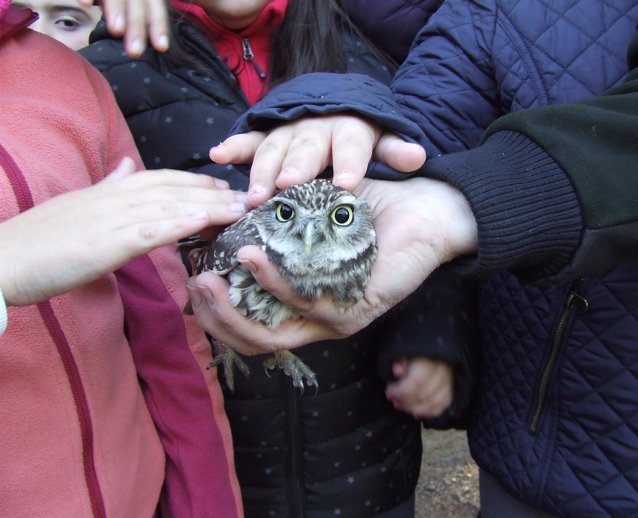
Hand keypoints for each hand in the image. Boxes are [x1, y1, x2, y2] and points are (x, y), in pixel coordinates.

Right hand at [0, 158, 246, 305]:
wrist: (4, 258)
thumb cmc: (40, 238)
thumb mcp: (79, 204)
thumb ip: (107, 186)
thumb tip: (124, 166)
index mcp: (110, 190)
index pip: (162, 179)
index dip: (197, 181)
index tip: (224, 187)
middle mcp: (115, 198)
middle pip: (174, 190)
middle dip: (213, 193)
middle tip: (246, 199)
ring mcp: (111, 219)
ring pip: (169, 207)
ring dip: (208, 207)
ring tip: (239, 209)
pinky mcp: (106, 244)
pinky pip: (149, 231)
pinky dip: (178, 224)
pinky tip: (204, 222)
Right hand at [79, 0, 168, 56]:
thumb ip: (137, 10)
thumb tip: (143, 42)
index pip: (155, 5)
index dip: (159, 25)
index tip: (161, 47)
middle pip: (137, 1)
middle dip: (137, 25)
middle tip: (135, 52)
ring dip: (117, 10)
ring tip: (117, 31)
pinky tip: (84, 4)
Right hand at [187, 176, 476, 352]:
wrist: (422, 208)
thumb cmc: (365, 210)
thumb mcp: (304, 213)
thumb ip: (265, 222)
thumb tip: (215, 218)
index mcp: (300, 302)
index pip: (247, 324)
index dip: (213, 308)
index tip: (191, 273)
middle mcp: (314, 317)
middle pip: (252, 340)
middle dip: (214, 317)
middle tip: (195, 281)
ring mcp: (334, 319)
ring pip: (272, 337)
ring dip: (233, 311)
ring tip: (210, 277)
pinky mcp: (354, 311)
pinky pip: (304, 305)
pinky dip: (272, 282)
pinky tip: (252, 256)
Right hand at [209, 115, 425, 206]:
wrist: (331, 106)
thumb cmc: (357, 135)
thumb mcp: (379, 140)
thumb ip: (394, 150)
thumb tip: (418, 156)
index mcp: (347, 130)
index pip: (351, 146)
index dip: (348, 162)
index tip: (345, 184)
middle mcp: (315, 129)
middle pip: (306, 148)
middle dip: (297, 165)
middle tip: (289, 186)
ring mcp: (287, 132)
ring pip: (274, 149)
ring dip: (262, 170)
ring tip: (255, 196)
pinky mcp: (266, 136)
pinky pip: (249, 141)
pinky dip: (234, 146)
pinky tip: (217, 155)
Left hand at [385, 358, 453, 418]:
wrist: (430, 350)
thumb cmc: (413, 352)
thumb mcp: (403, 352)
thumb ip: (400, 361)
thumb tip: (398, 370)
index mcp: (429, 359)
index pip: (416, 381)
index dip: (400, 390)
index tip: (389, 392)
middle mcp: (442, 371)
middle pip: (424, 394)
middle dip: (405, 401)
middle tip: (393, 400)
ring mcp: (448, 381)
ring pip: (433, 402)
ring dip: (414, 408)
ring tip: (400, 406)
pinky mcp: (451, 390)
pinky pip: (441, 406)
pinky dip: (427, 412)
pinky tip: (415, 413)